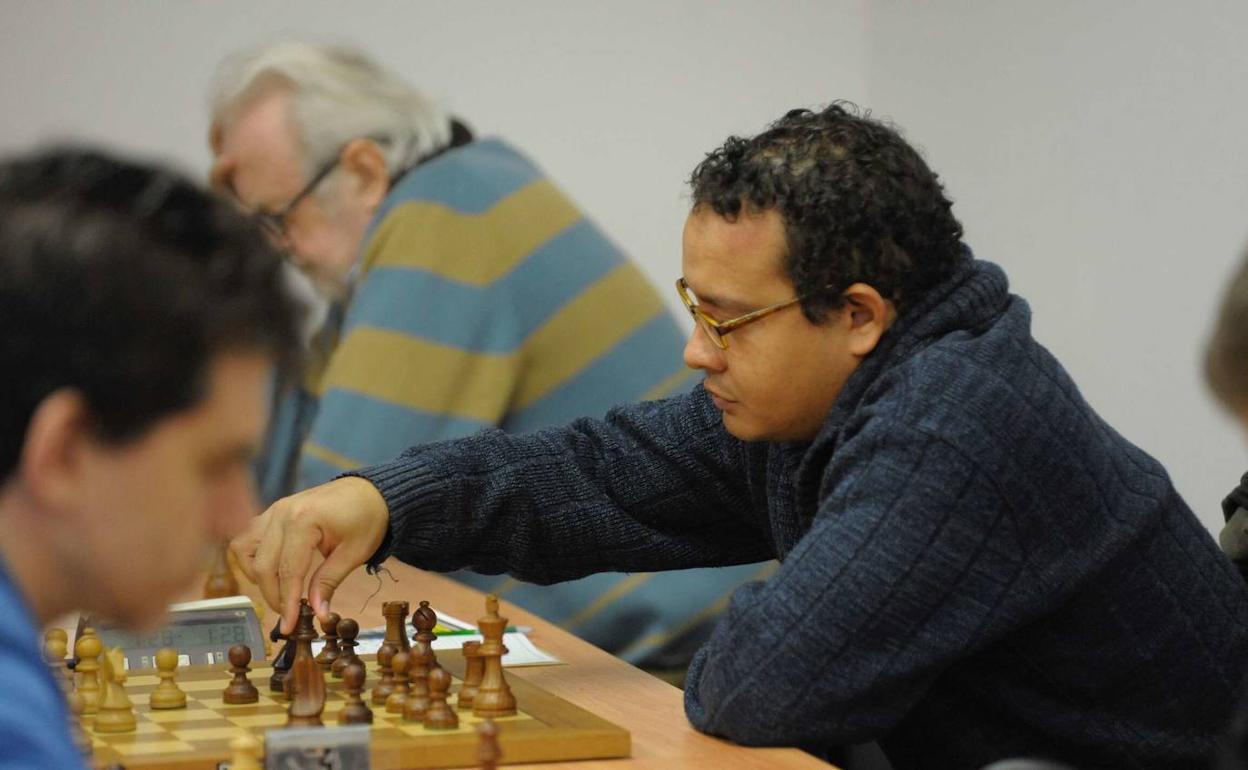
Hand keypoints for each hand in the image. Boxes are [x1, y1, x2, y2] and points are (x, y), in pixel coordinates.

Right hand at [230, 477, 388, 633]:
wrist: (371, 492)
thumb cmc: (367, 519)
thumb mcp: (354, 553)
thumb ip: (330, 582)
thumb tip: (318, 614)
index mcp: (304, 520)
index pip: (288, 571)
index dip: (287, 603)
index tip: (289, 626)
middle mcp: (282, 513)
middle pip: (262, 565)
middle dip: (273, 595)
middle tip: (289, 614)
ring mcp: (274, 510)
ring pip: (244, 549)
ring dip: (256, 574)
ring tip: (280, 589)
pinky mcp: (273, 512)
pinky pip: (248, 537)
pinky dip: (253, 557)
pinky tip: (273, 570)